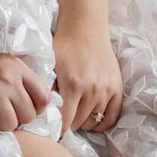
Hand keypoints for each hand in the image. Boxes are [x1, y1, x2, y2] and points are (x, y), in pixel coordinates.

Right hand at [0, 48, 50, 132]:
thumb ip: (17, 78)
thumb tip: (35, 104)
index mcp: (17, 67)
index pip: (44, 97)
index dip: (36, 109)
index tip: (22, 110)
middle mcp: (8, 78)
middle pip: (28, 115)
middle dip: (16, 119)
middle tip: (1, 115)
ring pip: (11, 124)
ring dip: (0, 125)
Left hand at [52, 18, 122, 134]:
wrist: (85, 26)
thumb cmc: (63, 44)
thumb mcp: (49, 64)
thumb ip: (44, 88)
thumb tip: (39, 112)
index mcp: (73, 85)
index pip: (65, 122)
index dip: (57, 129)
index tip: (51, 130)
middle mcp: (92, 89)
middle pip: (79, 123)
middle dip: (68, 125)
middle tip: (61, 121)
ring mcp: (107, 89)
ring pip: (94, 121)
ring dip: (83, 123)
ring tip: (74, 117)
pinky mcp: (117, 87)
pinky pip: (111, 116)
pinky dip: (101, 123)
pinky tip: (92, 119)